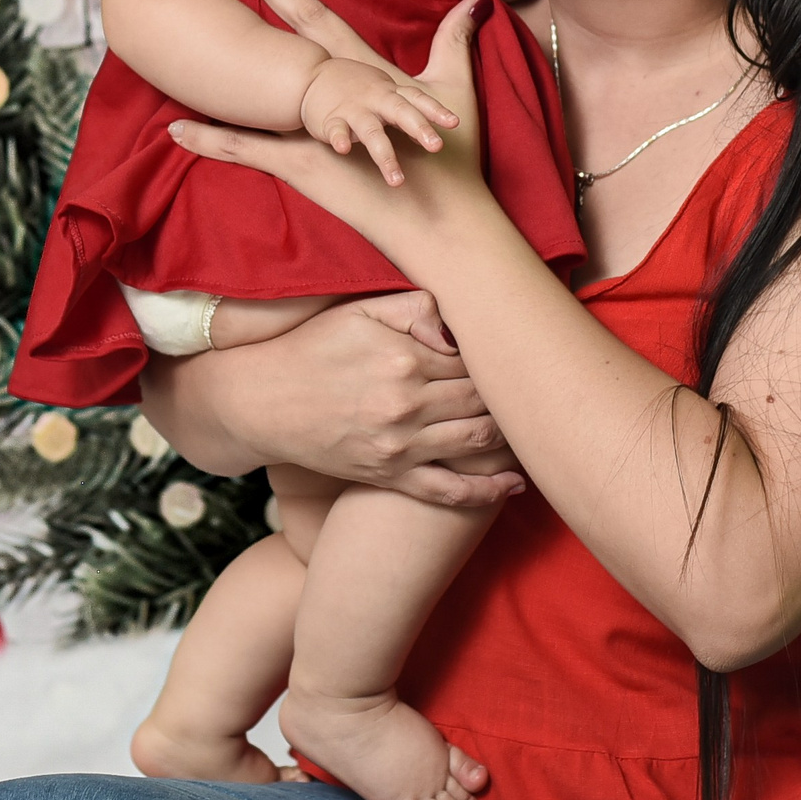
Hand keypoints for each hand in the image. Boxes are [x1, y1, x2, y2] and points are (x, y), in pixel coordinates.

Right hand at [138, 293, 522, 506]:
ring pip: (477, 442)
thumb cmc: (312, 348)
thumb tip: (460, 328)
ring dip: (510, 436)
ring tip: (533, 427)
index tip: (516, 353)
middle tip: (538, 389)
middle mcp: (407, 405)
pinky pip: (448, 491)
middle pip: (484, 399)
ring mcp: (399, 446)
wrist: (262, 400)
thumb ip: (416, 308)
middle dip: (512, 395)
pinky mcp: (389, 476)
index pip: (475, 358)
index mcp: (404, 358)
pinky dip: (486, 491)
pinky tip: (514, 484)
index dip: (499, 356)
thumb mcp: (359, 310)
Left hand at [175, 0, 494, 262]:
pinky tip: (177, 130)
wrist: (444, 213)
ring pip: (253, 101)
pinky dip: (212, 141)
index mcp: (364, 75)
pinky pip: (248, 151)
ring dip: (212, 81)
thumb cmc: (453, 158)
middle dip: (253, 8)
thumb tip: (473, 2)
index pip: (320, 21)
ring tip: (169, 59)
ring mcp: (313, 130)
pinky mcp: (303, 163)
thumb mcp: (455, 92)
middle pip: (280, 46)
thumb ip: (457, 42)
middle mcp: (331, 95)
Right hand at [300, 57, 458, 184]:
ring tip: (397, 180)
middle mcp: (375, 100)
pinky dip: (339, 139)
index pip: (418, 99)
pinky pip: (336, 131)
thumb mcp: (388, 93)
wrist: (311, 76)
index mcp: (392, 94)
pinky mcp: (330, 121)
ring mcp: (352, 110)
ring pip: (371, 131)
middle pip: (400, 112)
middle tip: (437, 147)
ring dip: (384, 155)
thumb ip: (410, 112)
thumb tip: (435, 133)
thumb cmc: (359, 89)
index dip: (436, 110)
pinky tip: (344, 150)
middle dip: (419, 127)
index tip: (455, 123)